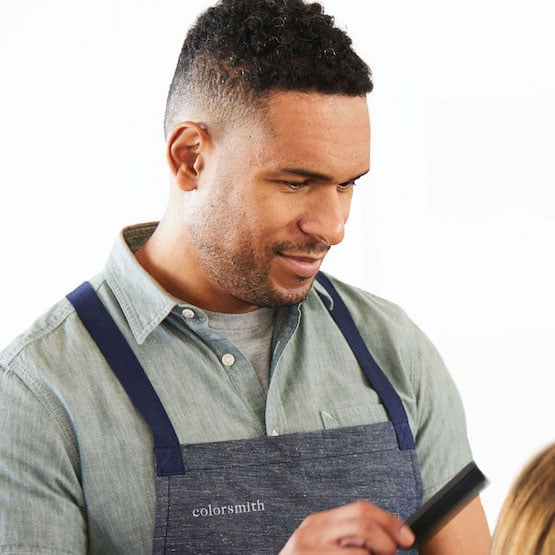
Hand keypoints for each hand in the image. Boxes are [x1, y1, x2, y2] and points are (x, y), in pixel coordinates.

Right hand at [280, 500, 414, 553]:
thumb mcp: (325, 548)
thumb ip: (348, 539)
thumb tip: (388, 536)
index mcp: (318, 522)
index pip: (361, 509)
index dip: (389, 521)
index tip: (407, 536)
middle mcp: (311, 531)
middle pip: (362, 523)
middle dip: (385, 541)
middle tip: (390, 554)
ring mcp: (307, 549)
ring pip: (359, 552)